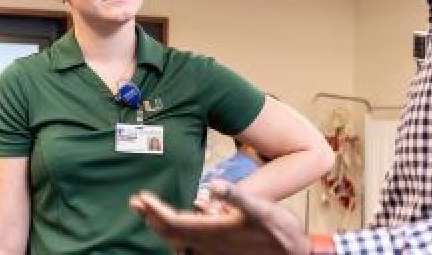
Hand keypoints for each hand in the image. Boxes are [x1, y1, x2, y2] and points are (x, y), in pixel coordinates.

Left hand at [130, 180, 308, 254]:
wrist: (295, 253)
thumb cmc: (280, 230)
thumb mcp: (262, 208)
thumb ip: (237, 196)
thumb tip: (214, 185)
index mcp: (215, 231)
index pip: (174, 222)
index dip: (155, 210)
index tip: (141, 198)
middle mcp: (210, 244)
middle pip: (171, 232)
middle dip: (152, 217)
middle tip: (136, 202)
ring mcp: (215, 251)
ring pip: (180, 242)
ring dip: (163, 227)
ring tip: (150, 215)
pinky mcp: (222, 252)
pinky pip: (192, 247)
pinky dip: (178, 238)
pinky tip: (178, 232)